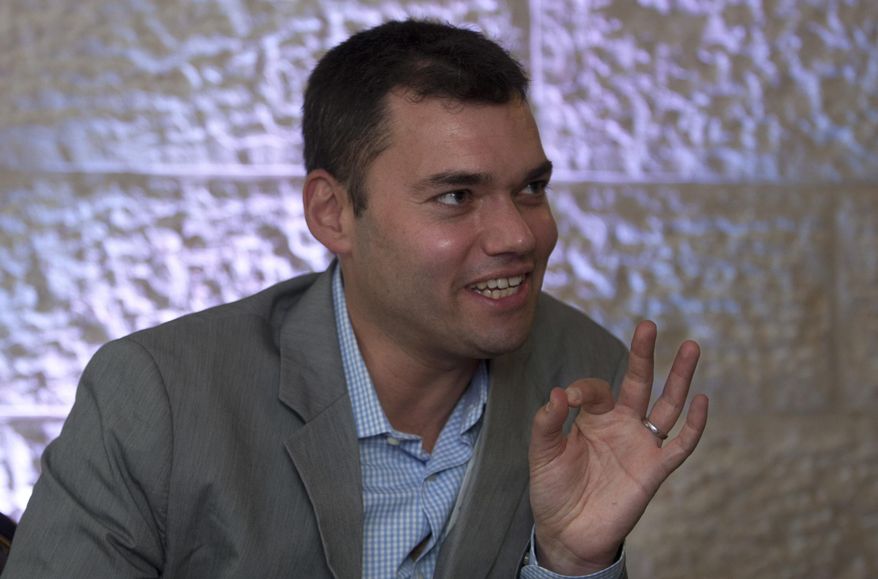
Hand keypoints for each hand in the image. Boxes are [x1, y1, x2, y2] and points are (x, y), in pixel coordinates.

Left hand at [528, 320, 708, 573]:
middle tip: (648, 325)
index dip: (584, 389)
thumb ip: (548, 421)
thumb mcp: (542, 451)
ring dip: (680, 377)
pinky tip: (702, 399)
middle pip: (639, 382)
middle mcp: (621, 425)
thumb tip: (559, 392)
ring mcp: (640, 445)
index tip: (569, 401)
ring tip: (690, 346)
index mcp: (594, 418)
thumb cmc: (553, 489)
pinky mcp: (654, 470)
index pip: (597, 389)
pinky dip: (694, 425)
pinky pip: (681, 445)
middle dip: (644, 354)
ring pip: (667, 405)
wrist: (567, 532)